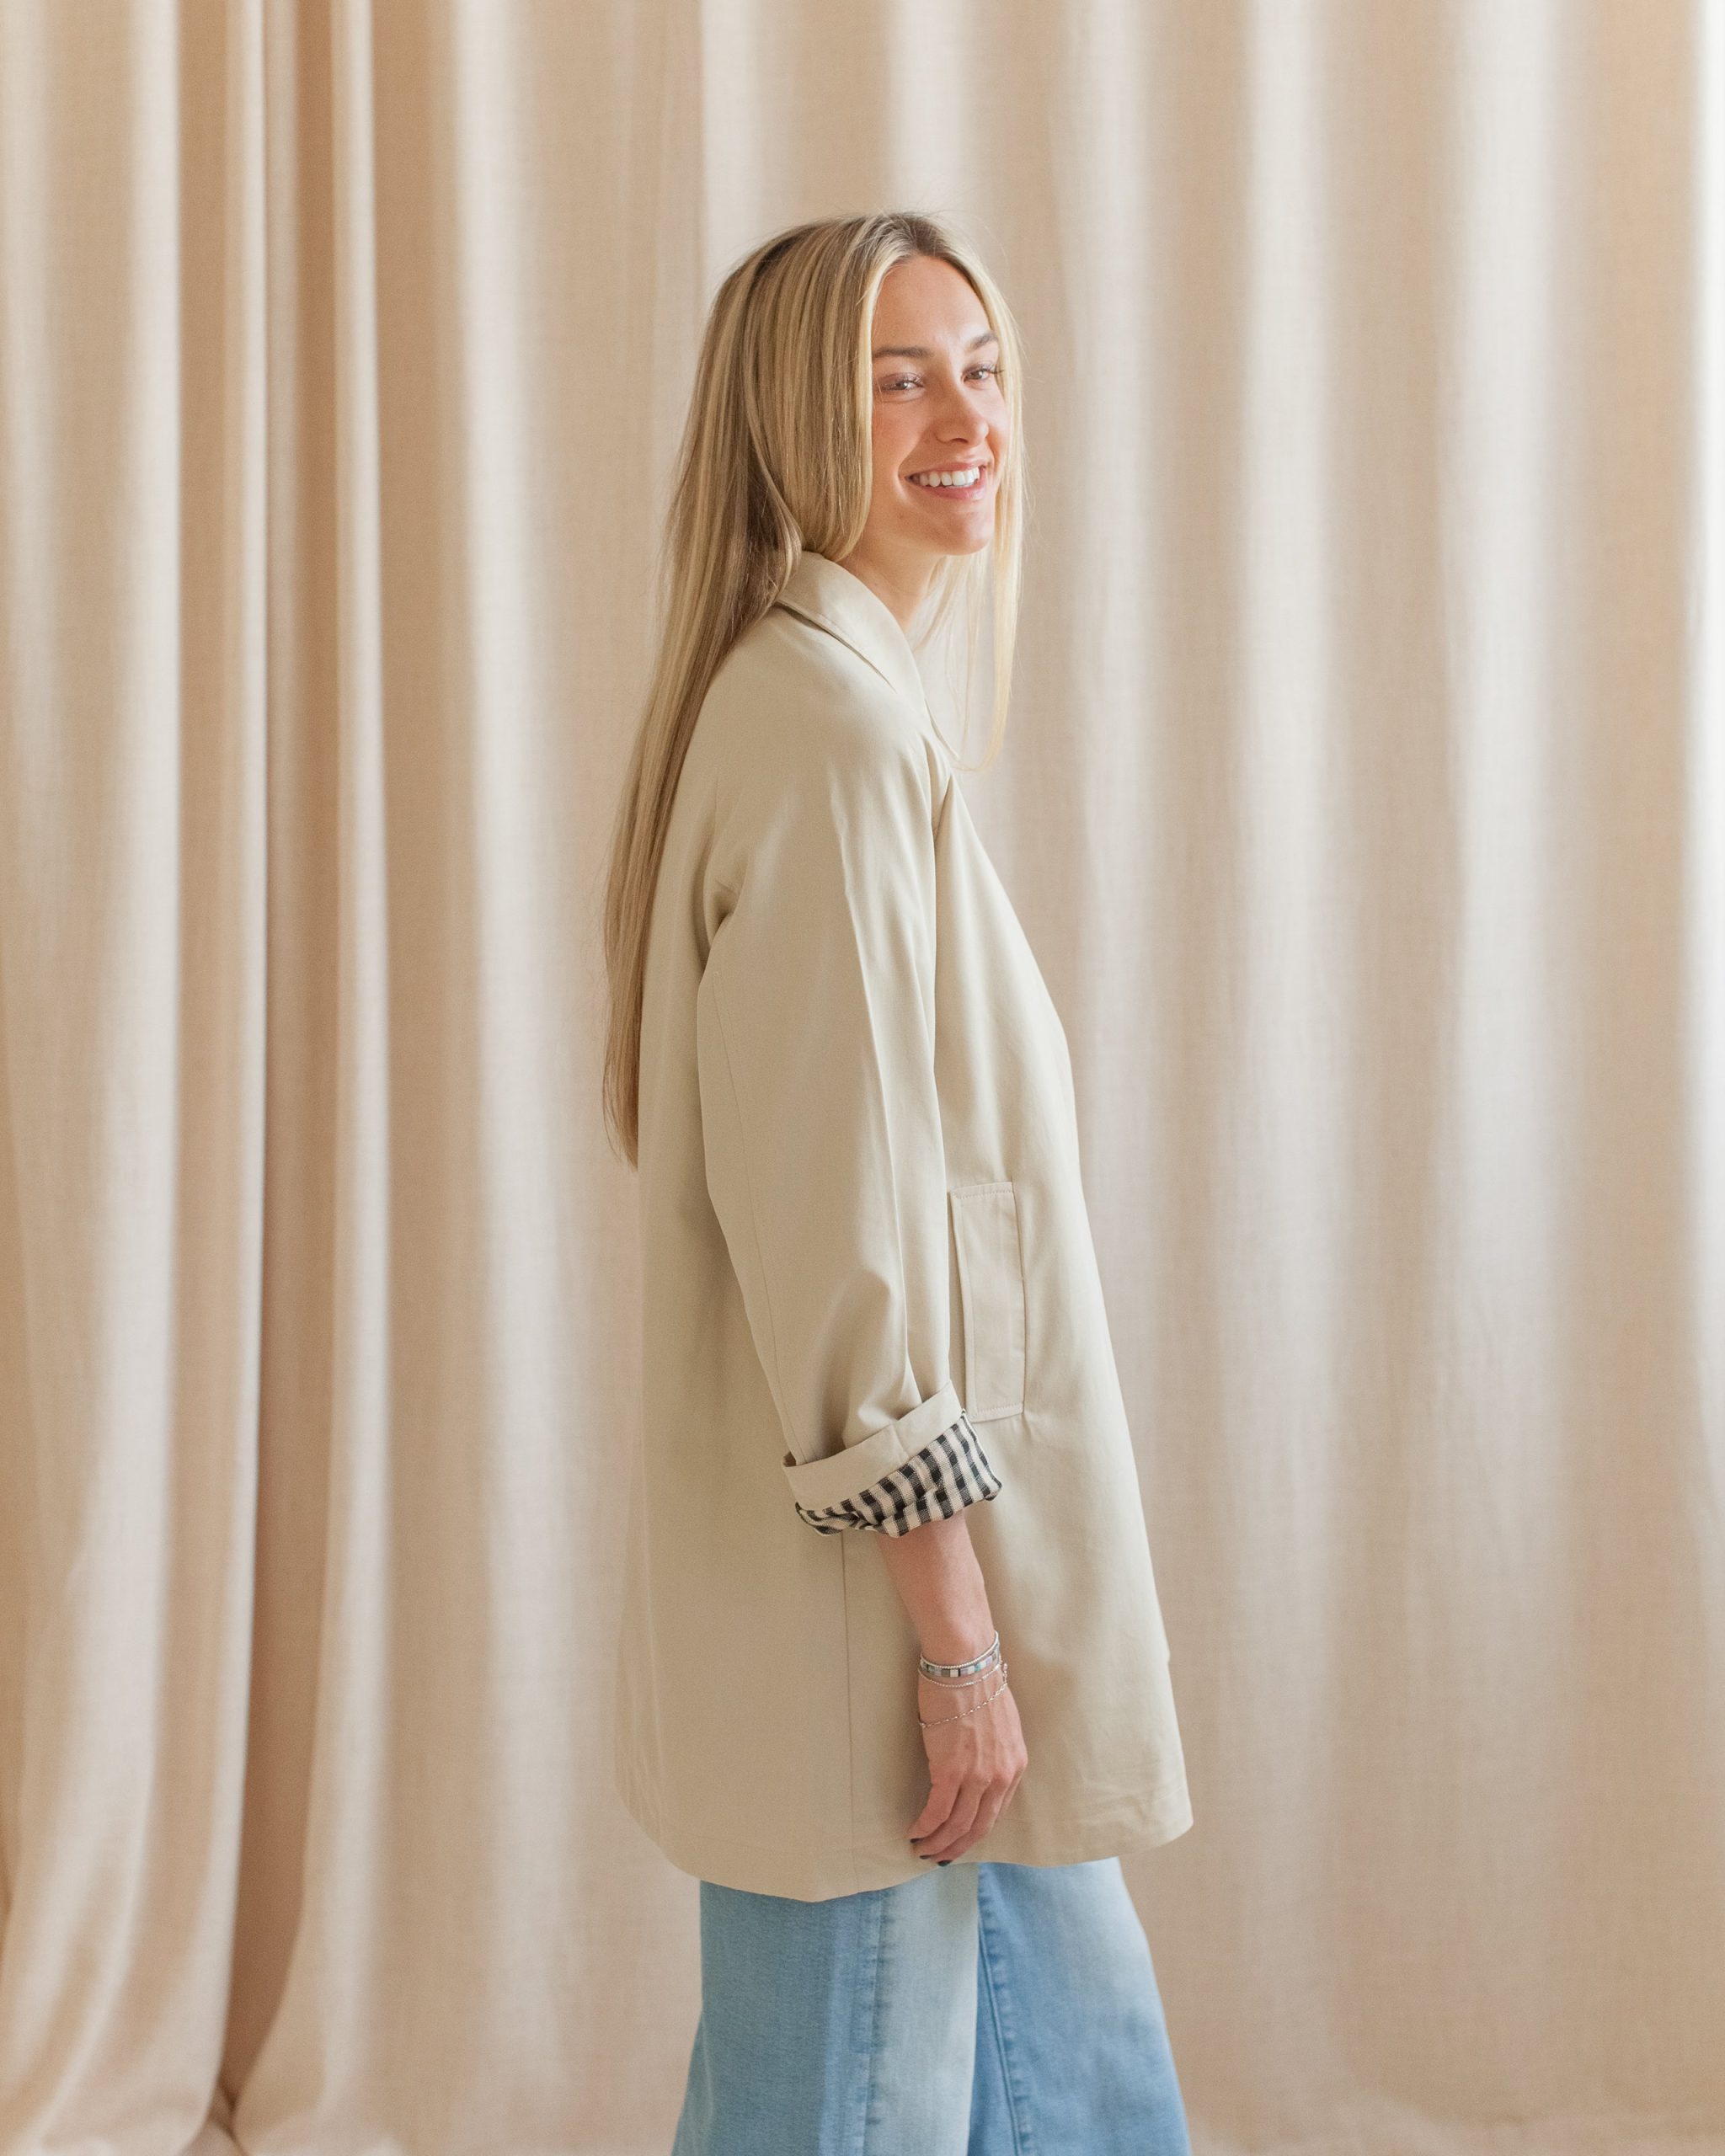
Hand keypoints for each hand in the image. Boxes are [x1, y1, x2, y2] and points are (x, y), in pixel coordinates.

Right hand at [907, 1665, 1026, 1861]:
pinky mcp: (950, 1771)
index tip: (962, 1839)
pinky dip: (924, 1827)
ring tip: (922, 1850)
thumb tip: (977, 1760)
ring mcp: (976, 1777)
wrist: (965, 1663)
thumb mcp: (1000, 1722)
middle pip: (979, 1827)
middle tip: (939, 1857)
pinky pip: (936, 1811)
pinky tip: (913, 1832)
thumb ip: (995, 1749)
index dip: (977, 1831)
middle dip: (957, 1847)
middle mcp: (1000, 1777)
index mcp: (1015, 1765)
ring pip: (957, 1826)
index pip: (997, 1812)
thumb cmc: (978, 1681)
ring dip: (938, 1843)